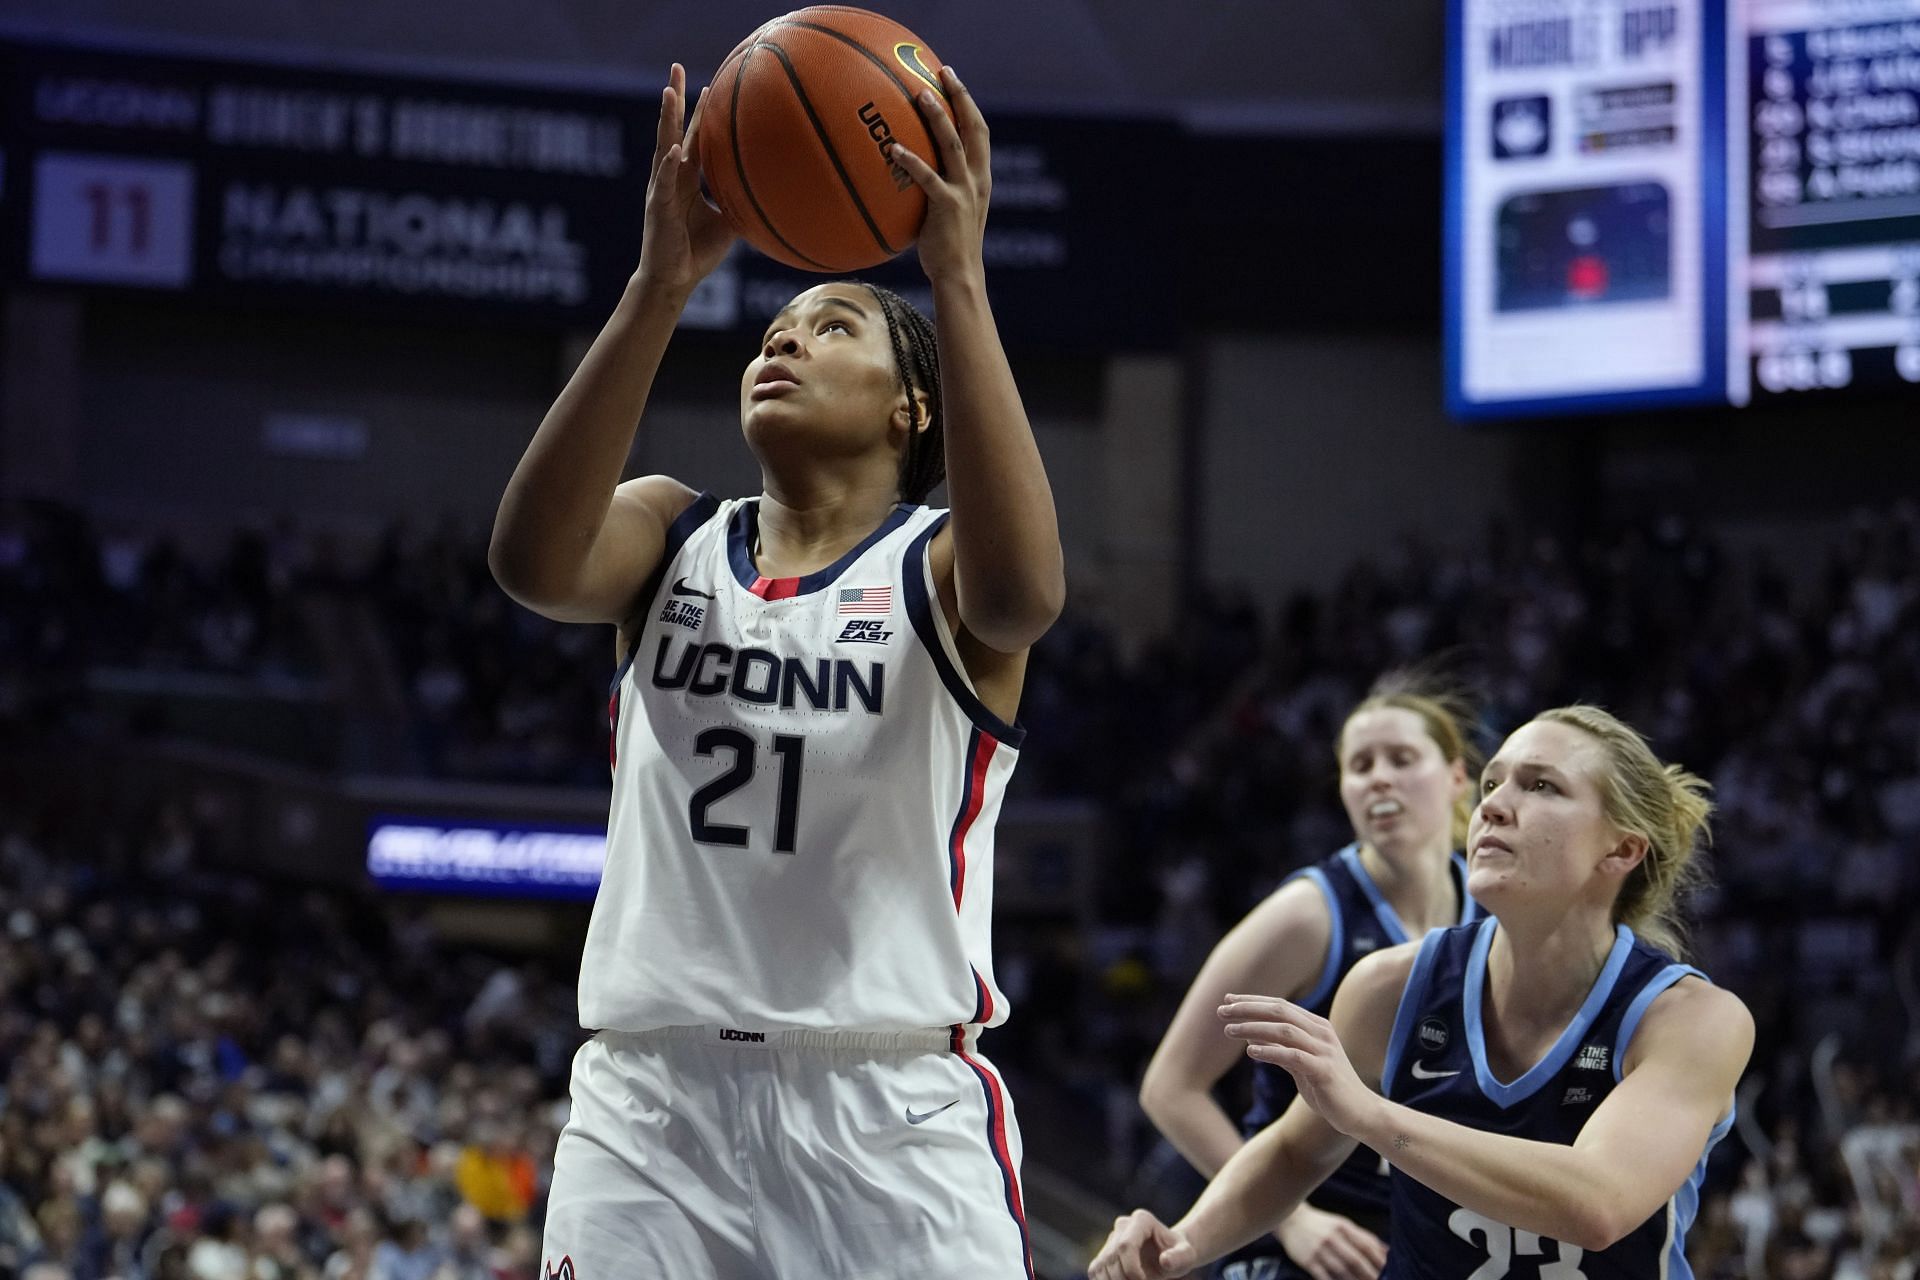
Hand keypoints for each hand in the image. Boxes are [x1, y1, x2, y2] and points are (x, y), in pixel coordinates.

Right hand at [635, 63, 736, 297]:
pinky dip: (669, 165)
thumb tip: (773, 192)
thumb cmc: (698, 252)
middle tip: (674, 69)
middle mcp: (672, 177)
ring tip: (668, 91)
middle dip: (673, 99)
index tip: (708, 85)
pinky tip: (674, 148)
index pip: (694, 138)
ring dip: (666, 119)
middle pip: (673, 129)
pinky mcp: (659, 206)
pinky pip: (665, 182)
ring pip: (664, 146)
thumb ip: (742, 202)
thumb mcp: (729, 223)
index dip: (700, 113)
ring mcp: (662, 189)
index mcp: (687, 179)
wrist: (675, 279)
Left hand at [890, 65, 988, 284]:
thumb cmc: (948, 248)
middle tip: (943, 73)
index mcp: (980, 179)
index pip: (979, 132)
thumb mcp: (949, 213)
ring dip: (938, 118)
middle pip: (973, 128)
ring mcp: (964, 192)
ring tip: (920, 96)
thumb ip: (938, 189)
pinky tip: (893, 148)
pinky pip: (928, 177)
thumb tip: (907, 173)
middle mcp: (977, 180)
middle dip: (960, 97)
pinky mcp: (947, 206)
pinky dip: (911, 160)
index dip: (968, 104)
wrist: (960, 276)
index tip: (953, 81)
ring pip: (953, 145)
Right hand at [1088, 1209, 1196, 1279]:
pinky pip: (1095, 1271)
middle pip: (1112, 1258)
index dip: (1131, 1268)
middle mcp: (1122, 1225)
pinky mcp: (1104, 1253)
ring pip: (1100, 1266)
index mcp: (1142, 1220)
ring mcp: (1111, 1238)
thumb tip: (1165, 1261)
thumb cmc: (1179, 1253)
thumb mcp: (1187, 1255)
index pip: (1126, 1245)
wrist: (1170, 1253)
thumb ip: (1180, 1257)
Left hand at [1221, 995, 1380, 1138]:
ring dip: (1253, 1028)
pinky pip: (1293, 1056)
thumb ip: (1281, 1048)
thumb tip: (1251, 1037)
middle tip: (1221, 1010)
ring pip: (1284, 1030)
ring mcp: (1324, 1050)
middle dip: (1248, 1009)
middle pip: (1279, 1011)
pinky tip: (1250, 1051)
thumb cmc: (1329, 1088)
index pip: (1280, 1005)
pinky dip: (1270, 1051)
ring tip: (1229, 1030)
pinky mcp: (1324, 1070)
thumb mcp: (1301, 1064)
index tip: (1228, 999)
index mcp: (1316, 1026)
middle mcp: (1321, 1033)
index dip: (1252, 1001)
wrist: (1361, 1113)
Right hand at [1274, 1205, 1389, 1279]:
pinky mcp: (1308, 1261)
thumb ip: (1365, 1237)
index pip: (1366, 1245)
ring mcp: (1319, 1250)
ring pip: (1341, 1271)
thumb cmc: (1323, 1225)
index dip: (1379, 1260)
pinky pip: (1324, 1277)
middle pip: (1355, 1260)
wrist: (1291, 1221)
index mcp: (1344, 1228)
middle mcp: (1332, 1238)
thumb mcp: (1344, 1225)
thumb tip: (1388, 1252)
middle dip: (1370, 1275)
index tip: (1391, 1271)